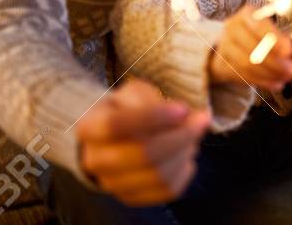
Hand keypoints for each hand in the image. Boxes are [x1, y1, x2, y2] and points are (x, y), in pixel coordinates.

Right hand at [75, 77, 209, 205]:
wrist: (109, 141)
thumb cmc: (125, 111)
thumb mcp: (132, 94)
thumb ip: (154, 100)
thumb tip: (186, 115)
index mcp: (90, 129)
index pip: (118, 125)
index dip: (154, 117)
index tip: (183, 109)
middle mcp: (96, 160)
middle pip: (144, 153)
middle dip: (181, 136)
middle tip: (201, 120)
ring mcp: (112, 184)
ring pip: (158, 175)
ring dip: (185, 152)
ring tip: (194, 136)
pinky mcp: (131, 197)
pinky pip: (167, 190)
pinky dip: (185, 171)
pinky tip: (187, 155)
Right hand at [208, 6, 291, 91]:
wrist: (229, 44)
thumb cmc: (256, 35)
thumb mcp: (268, 30)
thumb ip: (279, 40)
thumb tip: (288, 55)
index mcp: (246, 15)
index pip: (259, 26)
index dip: (275, 39)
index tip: (289, 52)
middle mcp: (231, 28)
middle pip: (252, 48)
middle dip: (275, 62)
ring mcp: (223, 47)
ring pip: (246, 64)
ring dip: (269, 74)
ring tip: (285, 78)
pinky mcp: (221, 64)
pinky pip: (241, 75)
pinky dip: (261, 81)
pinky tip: (275, 84)